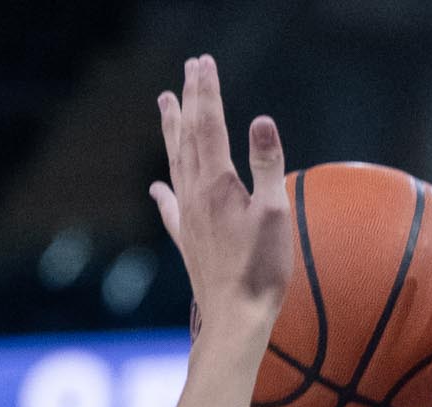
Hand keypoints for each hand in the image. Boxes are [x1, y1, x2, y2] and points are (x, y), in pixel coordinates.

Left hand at [148, 54, 290, 336]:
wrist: (235, 319)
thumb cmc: (261, 269)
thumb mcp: (275, 212)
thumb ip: (267, 164)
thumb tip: (261, 120)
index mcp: (218, 183)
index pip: (210, 124)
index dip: (207, 91)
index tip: (204, 62)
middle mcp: (195, 195)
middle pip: (188, 137)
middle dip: (188, 100)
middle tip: (186, 69)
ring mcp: (189, 219)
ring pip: (175, 163)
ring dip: (171, 131)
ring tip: (165, 104)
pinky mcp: (188, 242)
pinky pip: (170, 208)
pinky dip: (163, 192)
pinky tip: (157, 187)